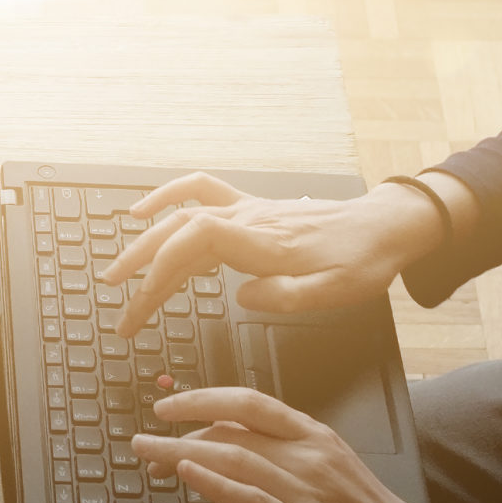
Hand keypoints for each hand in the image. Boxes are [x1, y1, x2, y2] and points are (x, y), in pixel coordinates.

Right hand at [102, 172, 447, 336]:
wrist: (385, 225)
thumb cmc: (363, 261)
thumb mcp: (336, 292)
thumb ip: (287, 296)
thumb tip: (242, 295)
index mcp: (261, 241)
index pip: (191, 244)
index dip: (158, 273)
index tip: (140, 307)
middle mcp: (247, 219)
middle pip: (176, 232)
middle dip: (140, 268)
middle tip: (119, 308)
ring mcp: (247, 210)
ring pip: (180, 217)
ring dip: (144, 243)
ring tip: (116, 274)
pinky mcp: (251, 210)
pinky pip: (199, 194)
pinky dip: (166, 199)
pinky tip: (144, 213)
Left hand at [129, 386, 501, 502]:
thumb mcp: (338, 478)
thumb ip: (295, 462)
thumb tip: (244, 456)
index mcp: (319, 439)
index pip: (252, 404)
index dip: (205, 399)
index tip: (171, 406)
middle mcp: (311, 456)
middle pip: (234, 427)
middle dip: (182, 426)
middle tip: (145, 435)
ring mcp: (308, 492)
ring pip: (234, 457)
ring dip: (182, 453)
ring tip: (147, 455)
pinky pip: (252, 498)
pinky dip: (215, 483)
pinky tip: (188, 475)